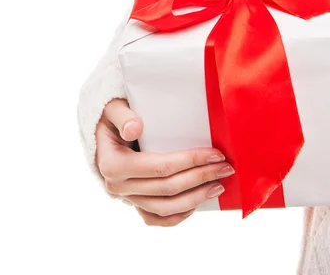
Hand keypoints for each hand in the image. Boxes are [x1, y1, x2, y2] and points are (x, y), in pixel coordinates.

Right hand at [95, 98, 234, 226]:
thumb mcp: (112, 110)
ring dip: (196, 198)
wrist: (103, 135)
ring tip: (219, 186)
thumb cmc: (113, 118)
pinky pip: (156, 218)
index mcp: (113, 164)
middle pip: (168, 188)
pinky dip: (178, 216)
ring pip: (165, 208)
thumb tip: (135, 128)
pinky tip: (197, 204)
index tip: (216, 154)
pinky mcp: (134, 204)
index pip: (160, 167)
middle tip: (226, 167)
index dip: (191, 161)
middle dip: (201, 177)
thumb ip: (122, 116)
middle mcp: (118, 186)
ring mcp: (127, 198)